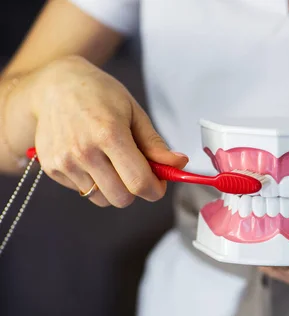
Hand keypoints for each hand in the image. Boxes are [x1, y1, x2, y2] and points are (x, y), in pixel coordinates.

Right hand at [27, 55, 187, 206]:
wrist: (56, 84)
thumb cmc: (99, 94)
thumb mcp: (134, 112)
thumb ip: (155, 143)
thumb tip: (178, 164)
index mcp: (109, 134)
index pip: (139, 182)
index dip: (155, 189)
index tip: (159, 184)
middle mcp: (84, 151)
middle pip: (121, 198)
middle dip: (135, 190)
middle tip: (136, 171)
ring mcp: (64, 161)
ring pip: (102, 199)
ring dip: (113, 188)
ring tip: (110, 161)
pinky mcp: (50, 167)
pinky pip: (82, 191)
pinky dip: (93, 182)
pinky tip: (90, 158)